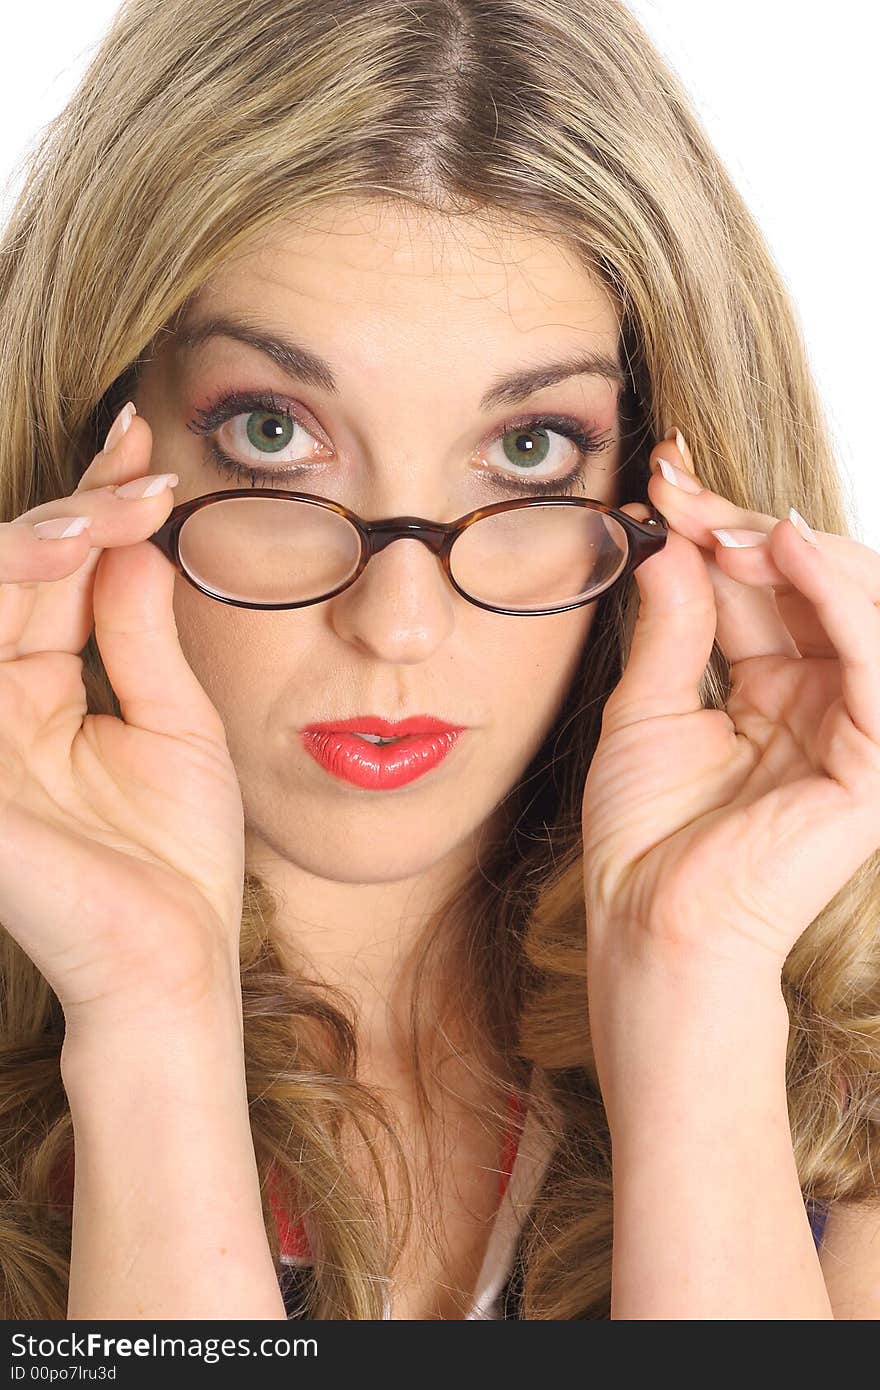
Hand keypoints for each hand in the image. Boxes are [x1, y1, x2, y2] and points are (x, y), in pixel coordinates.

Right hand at [0, 405, 246, 1033]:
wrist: (172, 959)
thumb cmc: (173, 857)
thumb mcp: (172, 723)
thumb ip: (139, 633)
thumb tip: (137, 541)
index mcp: (33, 693)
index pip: (46, 579)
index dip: (89, 508)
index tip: (145, 448)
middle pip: (8, 573)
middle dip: (71, 511)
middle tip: (142, 469)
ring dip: (33, 544)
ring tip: (111, 509)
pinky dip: (5, 591)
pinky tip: (57, 551)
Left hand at [582, 431, 879, 981]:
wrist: (649, 925)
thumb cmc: (645, 836)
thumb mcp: (648, 709)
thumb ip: (674, 626)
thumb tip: (672, 543)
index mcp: (777, 689)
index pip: (763, 589)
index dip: (718, 530)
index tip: (663, 479)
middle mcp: (826, 700)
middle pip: (812, 586)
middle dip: (748, 529)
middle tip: (680, 493)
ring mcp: (858, 731)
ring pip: (861, 608)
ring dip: (796, 551)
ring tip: (729, 523)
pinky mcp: (875, 765)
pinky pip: (875, 662)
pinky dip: (838, 598)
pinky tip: (787, 551)